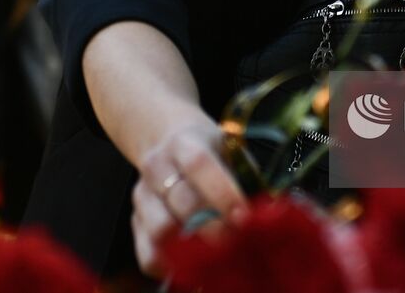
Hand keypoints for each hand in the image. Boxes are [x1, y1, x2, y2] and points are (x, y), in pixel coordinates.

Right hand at [130, 117, 245, 277]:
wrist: (166, 139)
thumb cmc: (208, 150)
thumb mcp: (228, 149)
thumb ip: (245, 176)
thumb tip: (270, 213)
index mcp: (184, 142)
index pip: (199, 164)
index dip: (222, 192)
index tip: (244, 217)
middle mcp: (157, 166)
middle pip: (182, 202)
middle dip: (214, 229)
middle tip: (240, 246)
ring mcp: (142, 195)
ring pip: (161, 230)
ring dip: (193, 249)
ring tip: (220, 259)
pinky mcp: (134, 221)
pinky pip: (147, 253)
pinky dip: (170, 266)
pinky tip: (194, 266)